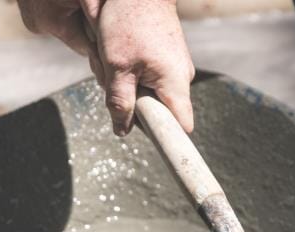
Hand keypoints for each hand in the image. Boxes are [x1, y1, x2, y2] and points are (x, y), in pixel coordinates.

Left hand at [18, 1, 195, 135]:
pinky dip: (130, 70)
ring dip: (127, 84)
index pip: (181, 127)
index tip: (158, 149)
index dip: (168, 139)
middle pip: (159, 111)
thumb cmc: (128, 20)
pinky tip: (119, 51)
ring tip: (114, 59)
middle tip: (113, 81)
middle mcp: (181, 77)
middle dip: (134, 104)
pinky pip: (148, 75)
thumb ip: (119, 102)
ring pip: (150, 92)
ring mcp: (175, 65)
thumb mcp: (115, 65)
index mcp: (174, 83)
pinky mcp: (166, 56)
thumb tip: (122, 131)